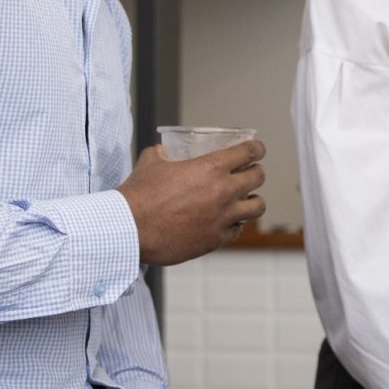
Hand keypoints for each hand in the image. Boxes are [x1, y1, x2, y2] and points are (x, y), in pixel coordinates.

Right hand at [117, 140, 265, 265]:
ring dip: (253, 200)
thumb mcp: (152, 160)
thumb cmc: (138, 195)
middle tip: (250, 173)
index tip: (257, 150)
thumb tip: (166, 151)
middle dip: (256, 172)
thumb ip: (165, 153)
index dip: (257, 148)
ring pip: (257, 206)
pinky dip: (235, 223)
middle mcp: (223, 191)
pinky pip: (237, 229)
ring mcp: (222, 217)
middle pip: (258, 177)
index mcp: (211, 167)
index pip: (249, 152)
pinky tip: (227, 221)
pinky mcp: (216, 239)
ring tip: (245, 199)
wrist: (130, 229)